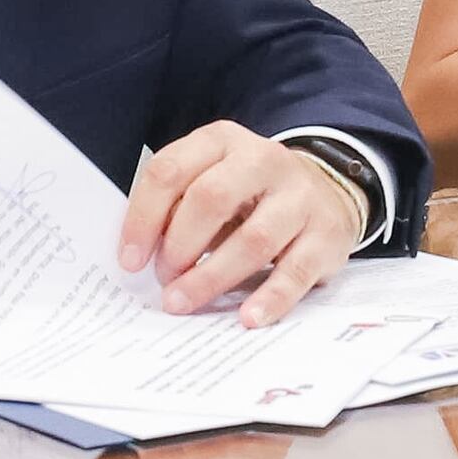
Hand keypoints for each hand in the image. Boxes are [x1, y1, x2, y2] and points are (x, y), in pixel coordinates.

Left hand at [119, 125, 367, 326]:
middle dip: (178, 245)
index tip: (130, 260)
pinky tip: (248, 317)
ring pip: (253, 239)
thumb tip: (141, 256)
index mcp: (222, 141)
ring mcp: (300, 197)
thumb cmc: (251, 196)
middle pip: (211, 198)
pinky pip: (296, 271)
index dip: (142, 218)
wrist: (327, 193)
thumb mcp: (212, 183)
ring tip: (183, 302)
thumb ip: (177, 208)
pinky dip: (270, 298)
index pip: (170, 170)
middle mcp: (264, 160)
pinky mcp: (327, 235)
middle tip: (163, 280)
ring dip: (211, 277)